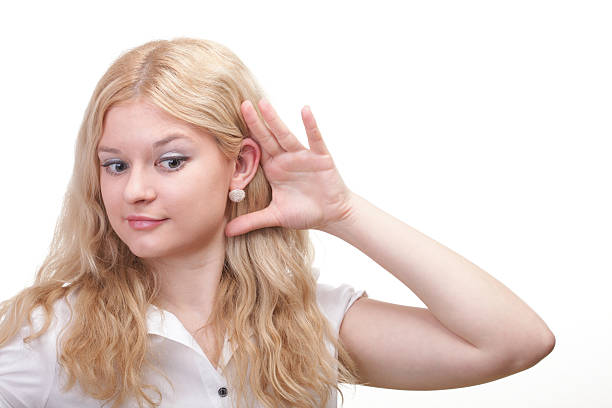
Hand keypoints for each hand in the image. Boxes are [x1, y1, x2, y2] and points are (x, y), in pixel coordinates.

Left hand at [224, 98, 353, 236]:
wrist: (332, 215)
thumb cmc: (305, 212)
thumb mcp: (275, 216)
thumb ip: (251, 221)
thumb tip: (226, 232)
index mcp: (273, 169)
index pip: (255, 150)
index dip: (242, 138)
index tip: (225, 124)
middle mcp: (285, 159)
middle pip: (267, 137)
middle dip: (255, 122)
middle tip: (241, 104)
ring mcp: (302, 156)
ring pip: (285, 135)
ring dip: (275, 119)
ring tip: (263, 103)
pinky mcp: (320, 157)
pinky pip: (314, 139)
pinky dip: (310, 125)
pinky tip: (305, 110)